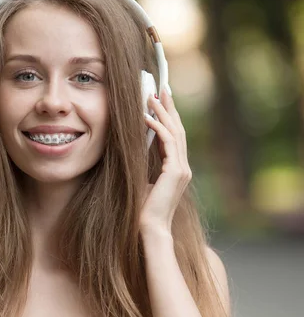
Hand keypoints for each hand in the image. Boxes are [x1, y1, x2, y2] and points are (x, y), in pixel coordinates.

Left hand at [140, 88, 191, 232]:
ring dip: (163, 112)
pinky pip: (167, 143)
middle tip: (162, 88)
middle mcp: (183, 167)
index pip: (173, 136)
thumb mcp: (142, 180)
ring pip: (174, 132)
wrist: (149, 229)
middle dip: (169, 107)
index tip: (160, 100)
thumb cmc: (142, 209)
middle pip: (178, 129)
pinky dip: (157, 127)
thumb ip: (144, 165)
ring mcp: (182, 169)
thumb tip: (134, 147)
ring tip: (152, 96)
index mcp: (176, 169)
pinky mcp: (176, 172)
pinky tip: (146, 117)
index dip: (168, 117)